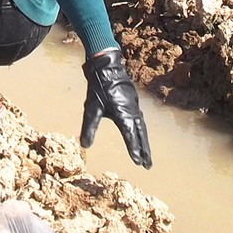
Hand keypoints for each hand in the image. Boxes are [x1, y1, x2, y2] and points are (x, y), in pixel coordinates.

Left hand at [81, 49, 151, 167]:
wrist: (107, 66)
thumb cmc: (99, 87)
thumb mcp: (92, 108)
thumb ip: (89, 127)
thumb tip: (84, 146)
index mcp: (123, 113)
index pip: (130, 136)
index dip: (134, 150)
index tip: (138, 163)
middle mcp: (132, 111)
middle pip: (141, 134)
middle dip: (144, 150)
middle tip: (148, 166)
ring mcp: (135, 105)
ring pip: (142, 128)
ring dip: (144, 142)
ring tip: (146, 156)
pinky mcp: (133, 101)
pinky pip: (140, 120)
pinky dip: (142, 131)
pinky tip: (140, 134)